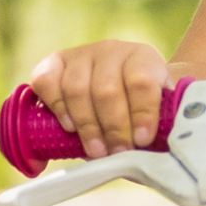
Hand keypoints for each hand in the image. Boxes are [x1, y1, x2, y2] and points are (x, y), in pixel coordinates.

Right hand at [30, 40, 169, 156]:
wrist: (119, 86)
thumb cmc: (140, 106)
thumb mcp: (158, 111)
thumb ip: (158, 127)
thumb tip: (150, 154)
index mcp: (143, 58)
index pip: (142, 81)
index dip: (142, 113)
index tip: (142, 140)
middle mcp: (111, 50)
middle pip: (106, 90)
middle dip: (113, 128)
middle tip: (117, 152)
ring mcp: (80, 54)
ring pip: (77, 89)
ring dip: (86, 125)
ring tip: (95, 150)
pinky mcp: (54, 62)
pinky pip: (47, 81)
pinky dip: (56, 106)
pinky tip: (69, 126)